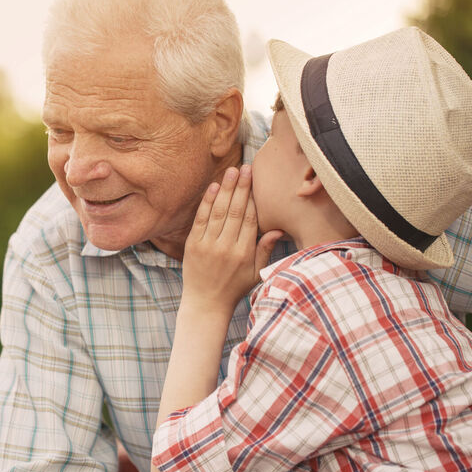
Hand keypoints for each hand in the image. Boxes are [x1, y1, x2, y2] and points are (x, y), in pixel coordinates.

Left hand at [181, 165, 282, 316]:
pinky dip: (207, 202)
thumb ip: (265, 250)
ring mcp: (208, 245)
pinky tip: (214, 187)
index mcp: (244, 253)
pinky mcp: (193, 245)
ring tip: (232, 171)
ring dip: (226, 190)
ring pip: (219, 212)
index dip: (254, 198)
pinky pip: (201, 219)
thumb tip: (278, 229)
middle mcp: (226, 247)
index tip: (257, 181)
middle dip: (242, 188)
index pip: (251, 220)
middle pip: (236, 211)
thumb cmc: (234, 288)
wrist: (206, 303)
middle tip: (247, 168)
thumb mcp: (256, 273)